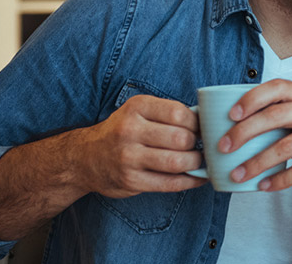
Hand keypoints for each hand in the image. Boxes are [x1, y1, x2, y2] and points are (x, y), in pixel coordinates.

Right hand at [71, 94, 205, 197]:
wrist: (86, 158)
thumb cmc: (121, 132)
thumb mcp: (139, 112)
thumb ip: (167, 114)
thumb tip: (205, 122)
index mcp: (136, 108)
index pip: (179, 113)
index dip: (196, 123)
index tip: (200, 129)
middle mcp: (130, 130)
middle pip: (181, 138)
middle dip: (197, 144)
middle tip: (201, 146)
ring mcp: (129, 157)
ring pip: (177, 162)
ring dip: (195, 163)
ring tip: (198, 161)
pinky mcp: (131, 180)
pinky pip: (170, 183)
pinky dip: (190, 181)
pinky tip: (197, 177)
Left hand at [220, 79, 291, 196]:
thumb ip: (280, 120)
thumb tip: (232, 127)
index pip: (278, 87)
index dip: (252, 98)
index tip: (230, 115)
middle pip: (278, 115)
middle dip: (245, 132)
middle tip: (223, 147)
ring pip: (288, 145)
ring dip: (257, 162)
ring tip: (238, 174)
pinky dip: (281, 179)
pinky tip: (264, 186)